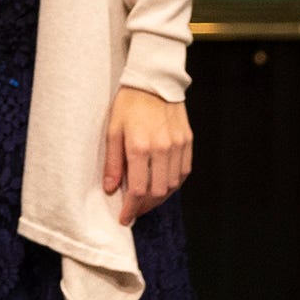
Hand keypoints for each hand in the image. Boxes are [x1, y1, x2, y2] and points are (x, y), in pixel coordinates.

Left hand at [101, 86, 192, 223]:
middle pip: (157, 192)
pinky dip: (174, 184)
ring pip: (173, 185)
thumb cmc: (128, 104)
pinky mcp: (188, 141)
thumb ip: (113, 162)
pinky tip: (163, 185)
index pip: (138, 189)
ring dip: (160, 198)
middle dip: (144, 207)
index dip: (131, 209)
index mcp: (140, 146)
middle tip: (134, 211)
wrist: (153, 81)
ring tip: (146, 201)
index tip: (124, 218)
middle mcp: (162, 148)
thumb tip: (111, 189)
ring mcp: (178, 145)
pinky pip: (184, 172)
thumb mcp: (113, 130)